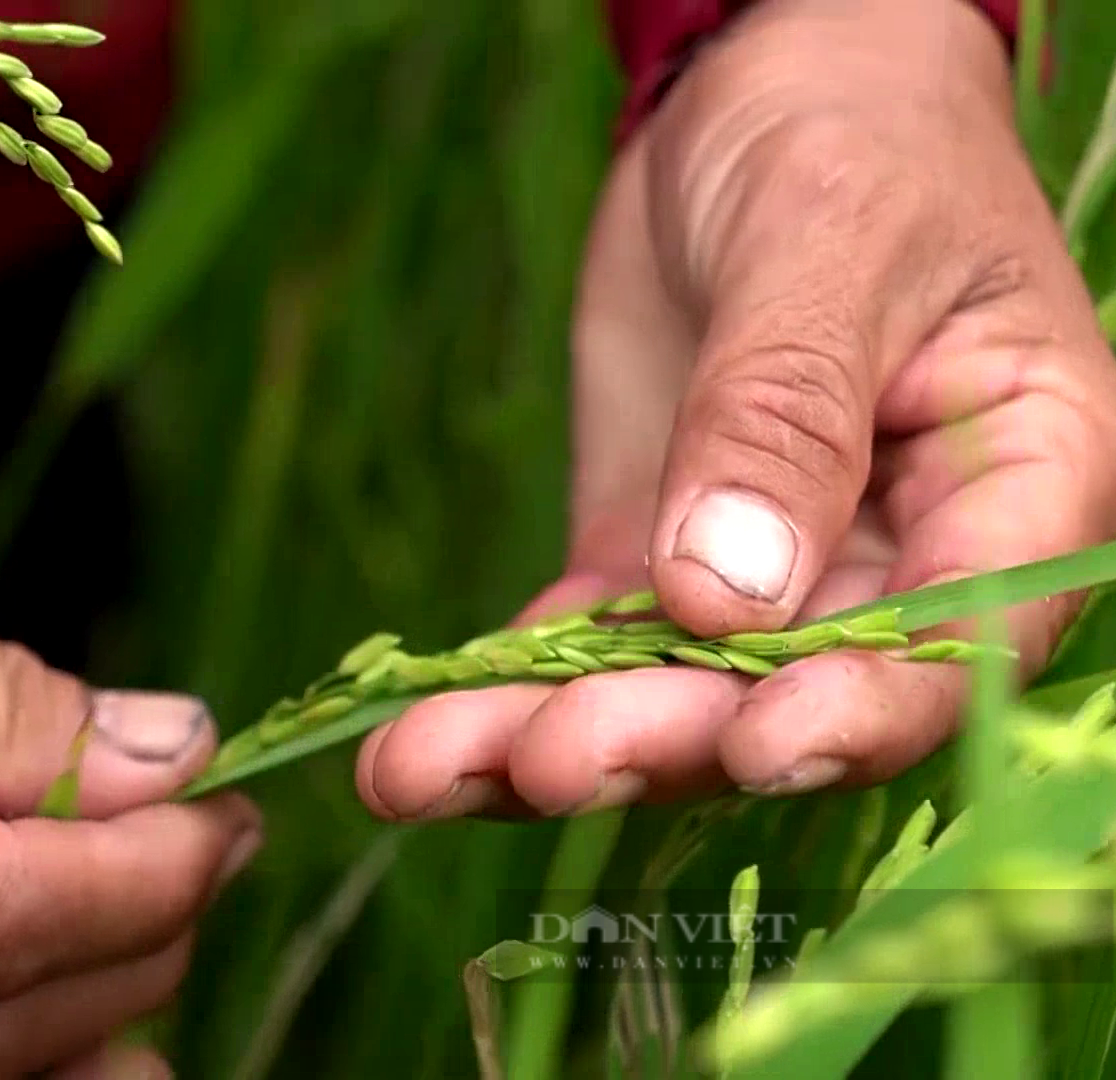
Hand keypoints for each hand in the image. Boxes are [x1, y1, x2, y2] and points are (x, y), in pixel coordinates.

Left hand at [356, 0, 1115, 819]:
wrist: (759, 99)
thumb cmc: (849, 137)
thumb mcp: (828, 241)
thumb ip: (786, 411)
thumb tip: (728, 595)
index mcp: (1006, 489)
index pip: (956, 640)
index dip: (861, 710)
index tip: (752, 742)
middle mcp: (891, 563)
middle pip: (788, 696)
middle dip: (667, 739)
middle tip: (550, 760)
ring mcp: (762, 576)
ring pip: (664, 694)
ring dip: (548, 743)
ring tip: (419, 773)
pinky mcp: (651, 558)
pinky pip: (581, 645)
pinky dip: (502, 692)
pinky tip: (411, 742)